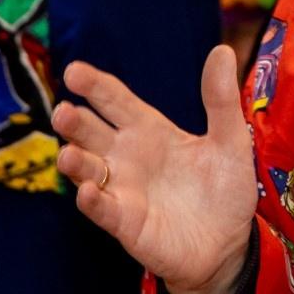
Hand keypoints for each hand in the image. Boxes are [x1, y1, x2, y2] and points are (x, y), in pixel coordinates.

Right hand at [54, 45, 257, 293]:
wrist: (229, 243)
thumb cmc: (224, 189)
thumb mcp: (230, 140)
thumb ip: (221, 100)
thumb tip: (222, 51)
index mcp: (151, 131)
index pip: (116, 101)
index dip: (95, 85)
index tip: (74, 70)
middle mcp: (128, 157)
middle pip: (92, 132)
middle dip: (75, 122)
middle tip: (64, 111)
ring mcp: (123, 189)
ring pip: (88, 170)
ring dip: (76, 161)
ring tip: (68, 152)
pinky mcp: (126, 222)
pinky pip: (103, 209)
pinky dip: (93, 201)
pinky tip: (87, 192)